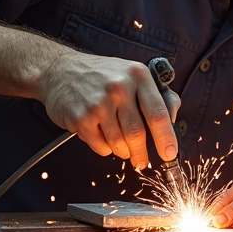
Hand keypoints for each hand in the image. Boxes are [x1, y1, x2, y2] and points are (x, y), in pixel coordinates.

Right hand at [37, 51, 180, 168]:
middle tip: (142, 161)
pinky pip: (100, 146)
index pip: (158, 113)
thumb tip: (172, 118)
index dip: (166, 138)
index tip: (170, 154)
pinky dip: (105, 148)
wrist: (60, 70)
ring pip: (119, 143)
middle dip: (142, 153)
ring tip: (121, 146)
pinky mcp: (80, 118)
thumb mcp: (132, 74)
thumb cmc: (101, 75)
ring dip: (123, 151)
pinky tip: (101, 136)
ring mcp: (98, 103)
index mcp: (137, 75)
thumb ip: (157, 94)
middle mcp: (118, 87)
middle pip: (137, 134)